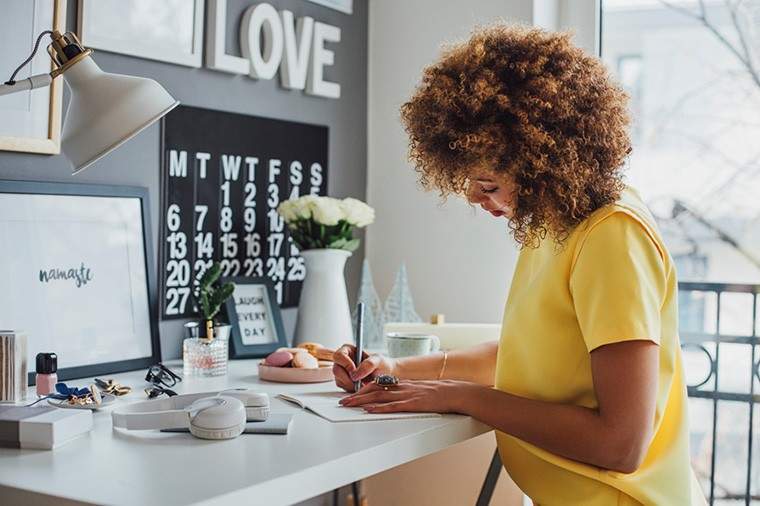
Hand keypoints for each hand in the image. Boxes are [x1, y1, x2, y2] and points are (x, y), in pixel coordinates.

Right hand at [332, 344, 396, 391]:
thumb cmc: (381, 365)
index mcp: (348, 350)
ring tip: (364, 383)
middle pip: (336, 370)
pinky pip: (343, 387)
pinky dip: (352, 389)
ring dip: (351, 385)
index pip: (339, 355)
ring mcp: (342, 372)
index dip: (345, 364)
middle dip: (348, 378)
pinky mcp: (343, 382)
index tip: (354, 371)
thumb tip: (355, 374)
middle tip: (359, 382)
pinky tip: (361, 386)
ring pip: (339, 380)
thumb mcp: (378, 361)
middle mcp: (343, 361)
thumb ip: (368, 364)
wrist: (385, 376)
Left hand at [338, 379, 473, 413]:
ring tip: (349, 405)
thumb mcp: (418, 390)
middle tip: (343, 402)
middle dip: (356, 396)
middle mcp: (400, 387)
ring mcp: (406, 395)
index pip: (377, 385)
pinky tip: (370, 410)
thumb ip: (405, 393)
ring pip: (379, 397)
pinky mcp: (412, 404)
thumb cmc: (438, 393)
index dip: (362, 390)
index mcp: (401, 384)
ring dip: (362, 401)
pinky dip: (379, 408)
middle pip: (373, 390)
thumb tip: (393, 400)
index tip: (351, 395)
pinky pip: (393, 406)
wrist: (453, 392)